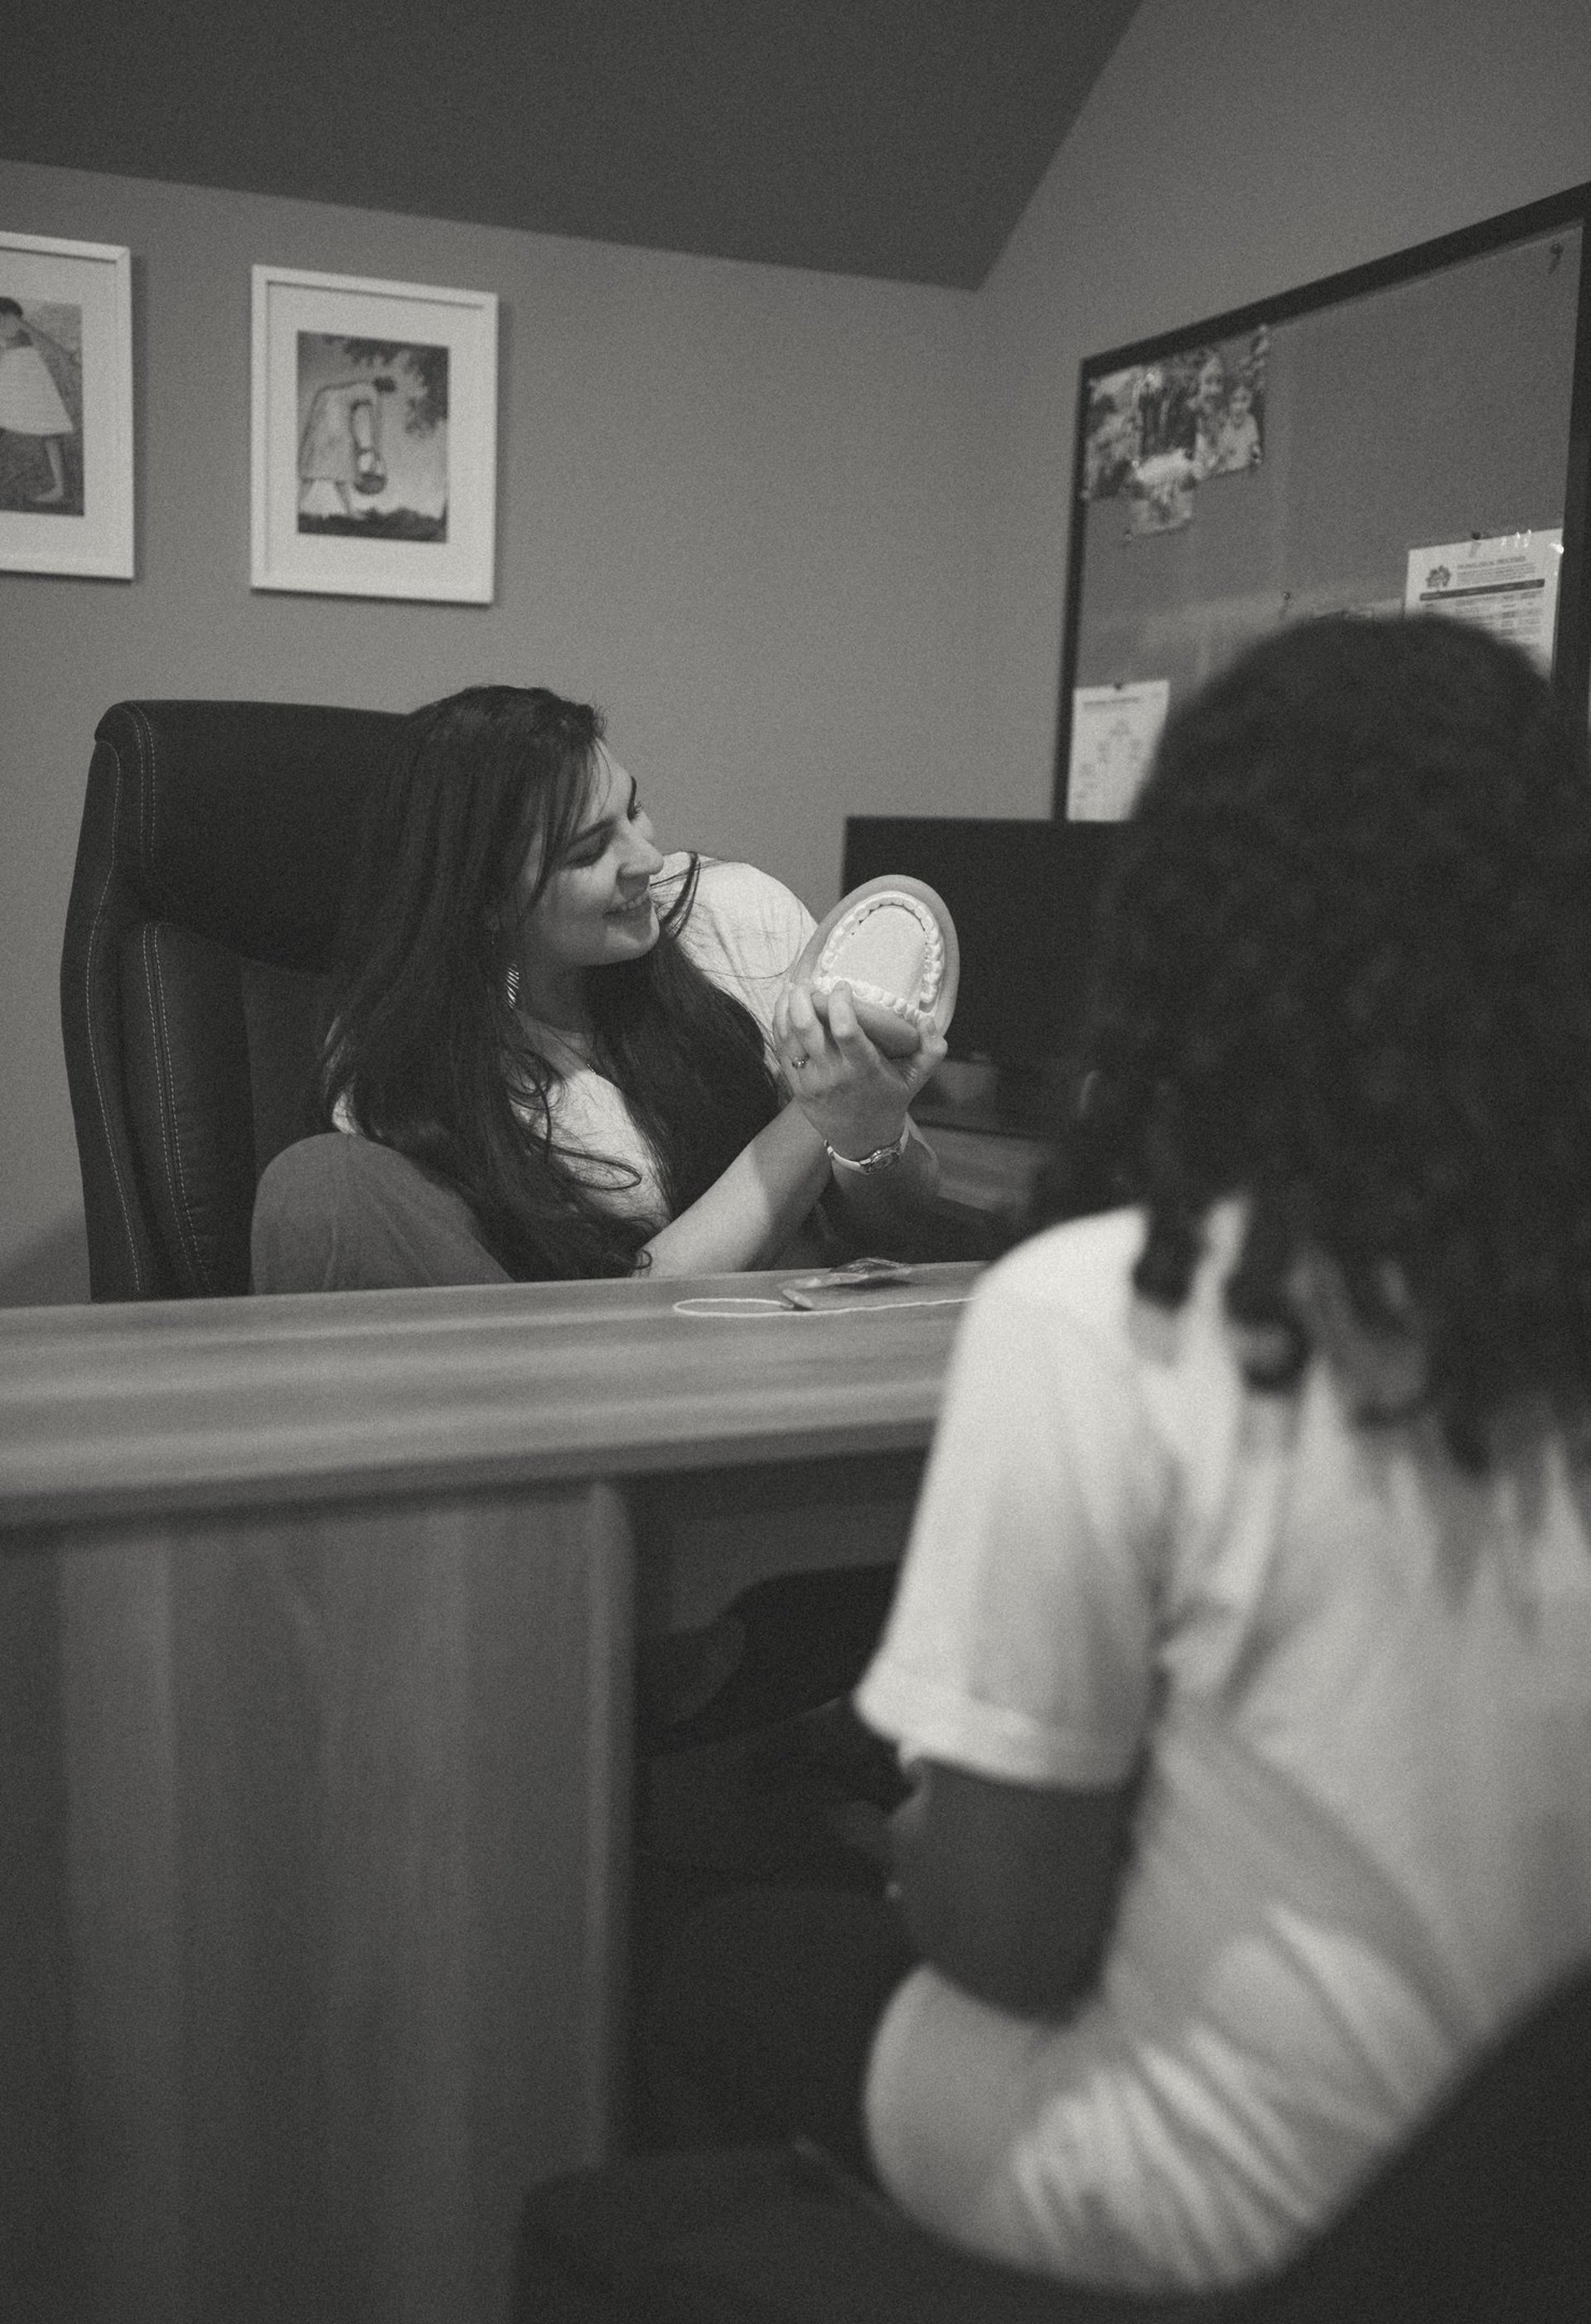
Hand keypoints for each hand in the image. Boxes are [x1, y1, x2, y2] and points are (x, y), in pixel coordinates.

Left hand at [773, 979, 945, 1158]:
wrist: (862, 1139)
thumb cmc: (889, 1101)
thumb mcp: (916, 1079)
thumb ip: (931, 1050)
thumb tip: (926, 1020)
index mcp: (863, 1069)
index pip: (845, 1029)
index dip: (839, 1001)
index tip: (843, 986)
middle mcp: (834, 1074)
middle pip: (808, 1027)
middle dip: (804, 997)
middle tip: (811, 983)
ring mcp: (811, 1081)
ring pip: (789, 1036)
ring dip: (787, 1006)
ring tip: (796, 988)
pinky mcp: (796, 1086)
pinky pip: (781, 1050)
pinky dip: (779, 1025)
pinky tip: (785, 1008)